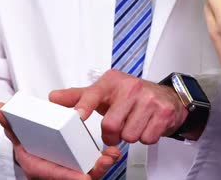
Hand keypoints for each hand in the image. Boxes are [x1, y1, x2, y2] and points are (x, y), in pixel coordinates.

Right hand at [0, 103, 119, 179]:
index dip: (66, 177)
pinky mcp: (77, 172)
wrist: (40, 156)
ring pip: (84, 175)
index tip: (83, 177)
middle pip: (72, 177)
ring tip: (110, 156)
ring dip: (99, 167)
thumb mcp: (17, 134)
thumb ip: (9, 122)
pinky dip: (101, 164)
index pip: (49, 174)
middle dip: (90, 172)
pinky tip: (111, 154)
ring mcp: (65, 174)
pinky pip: (90, 171)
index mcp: (35, 164)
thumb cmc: (30, 146)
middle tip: (104, 162)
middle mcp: (51, 173)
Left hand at [50, 70, 188, 144]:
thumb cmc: (131, 95)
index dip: (84, 106)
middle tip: (118, 125)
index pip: (94, 94)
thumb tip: (54, 98)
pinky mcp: (163, 113)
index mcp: (113, 81)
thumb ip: (79, 97)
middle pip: (111, 125)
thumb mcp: (104, 92)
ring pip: (129, 135)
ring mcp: (149, 99)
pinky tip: (146, 125)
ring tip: (134, 122)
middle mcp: (131, 87)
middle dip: (112, 133)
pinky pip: (146, 138)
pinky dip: (145, 137)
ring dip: (130, 135)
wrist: (166, 96)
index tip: (78, 116)